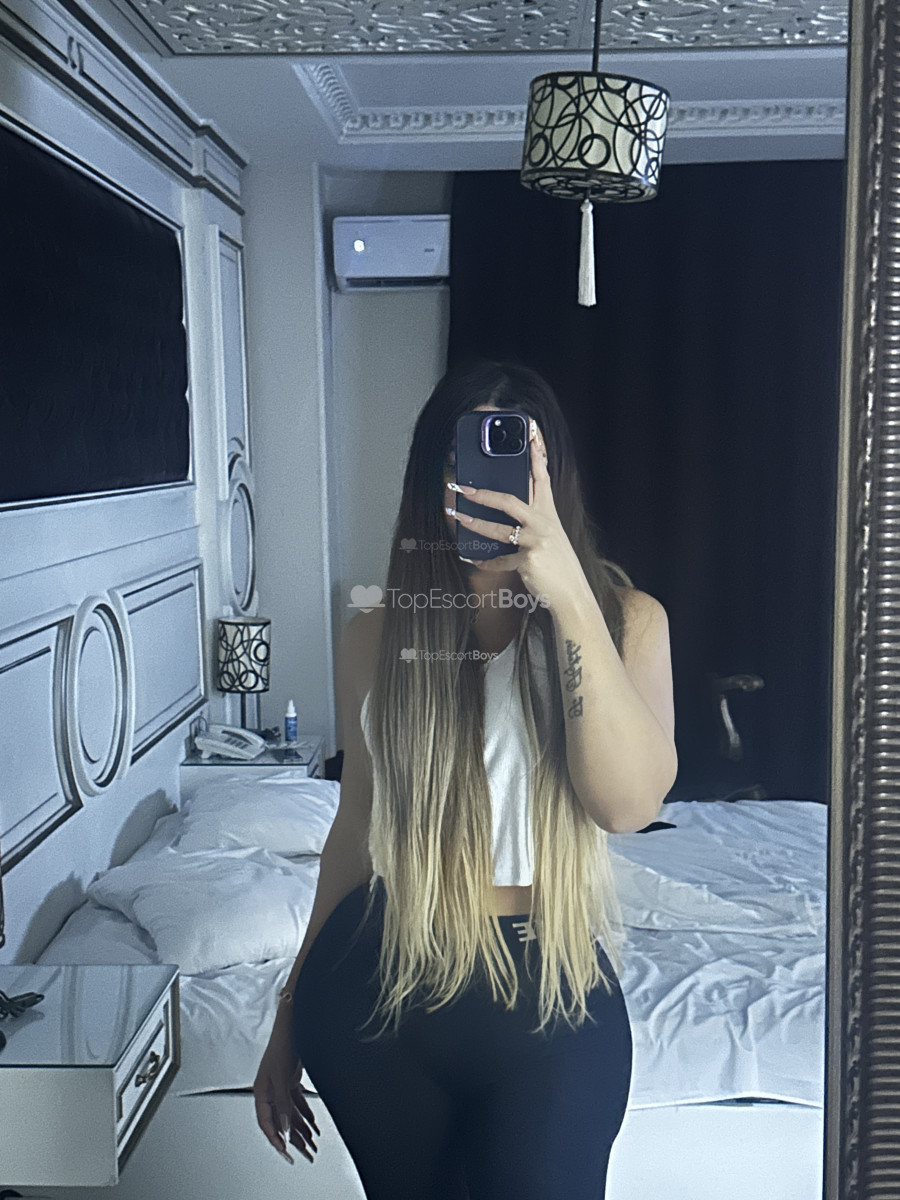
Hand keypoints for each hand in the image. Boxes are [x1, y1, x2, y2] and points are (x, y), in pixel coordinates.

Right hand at [253, 1019, 320, 1164]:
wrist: (293, 1024)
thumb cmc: (282, 1044)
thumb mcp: (282, 1077)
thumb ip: (283, 1104)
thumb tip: (285, 1128)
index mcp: (262, 1091)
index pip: (266, 1122)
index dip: (275, 1139)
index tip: (285, 1153)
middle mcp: (270, 1090)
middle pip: (281, 1121)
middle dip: (294, 1139)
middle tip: (304, 1155)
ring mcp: (281, 1085)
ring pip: (290, 1114)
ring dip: (302, 1129)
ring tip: (312, 1145)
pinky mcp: (290, 1079)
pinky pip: (298, 1103)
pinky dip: (306, 1114)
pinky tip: (313, 1125)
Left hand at [446, 421, 591, 611]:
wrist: (572, 594)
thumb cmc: (557, 565)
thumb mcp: (550, 538)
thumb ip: (531, 522)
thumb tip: (501, 513)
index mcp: (549, 514)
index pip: (543, 478)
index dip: (537, 455)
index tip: (531, 433)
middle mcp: (544, 523)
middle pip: (510, 499)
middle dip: (482, 492)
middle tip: (460, 486)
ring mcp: (537, 541)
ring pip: (499, 528)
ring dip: (473, 522)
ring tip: (455, 516)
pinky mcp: (530, 560)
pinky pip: (499, 559)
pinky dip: (484, 560)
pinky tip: (471, 558)